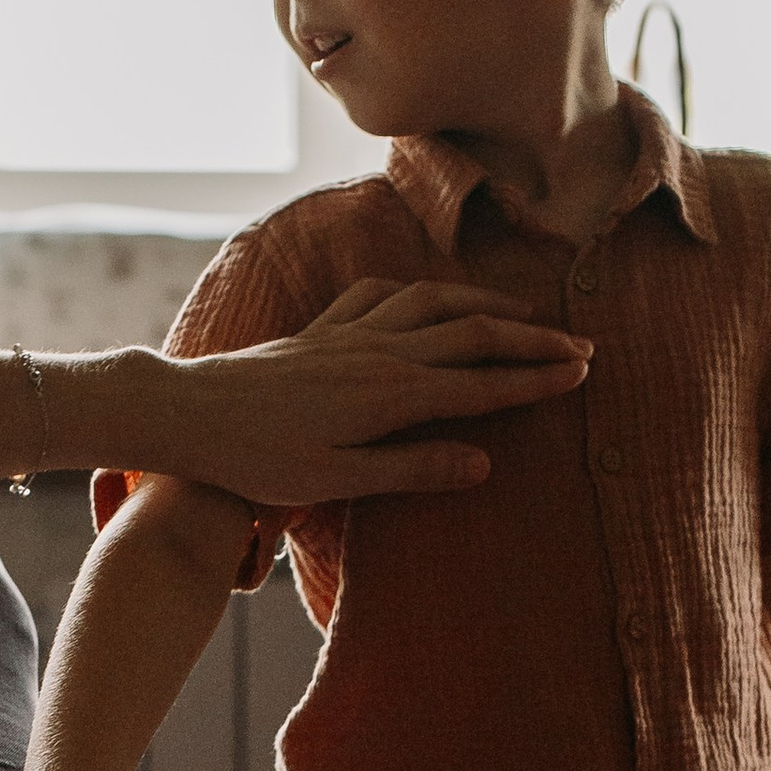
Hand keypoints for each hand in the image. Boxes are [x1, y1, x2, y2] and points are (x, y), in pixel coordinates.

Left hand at [139, 280, 591, 506]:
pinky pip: (385, 294)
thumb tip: (483, 463)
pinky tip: (430, 296)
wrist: (189, 414)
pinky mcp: (322, 328)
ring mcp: (350, 332)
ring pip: (435, 301)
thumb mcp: (339, 479)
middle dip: (531, 339)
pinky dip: (421, 290)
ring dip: (487, 303)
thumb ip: (413, 469)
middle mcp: (379, 351)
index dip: (535, 380)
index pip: (482, 384)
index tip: (581, 375)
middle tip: (581, 346)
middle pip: (473, 332)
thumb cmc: (259, 460)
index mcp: (391, 394)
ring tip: (524, 312)